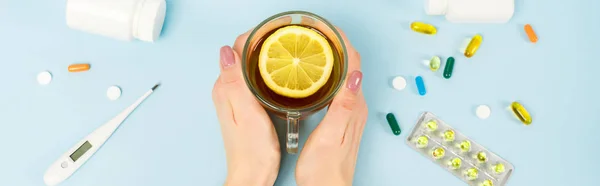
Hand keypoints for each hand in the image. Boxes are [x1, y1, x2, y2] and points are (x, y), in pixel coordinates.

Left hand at [212, 32, 279, 185]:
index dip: (253, 38)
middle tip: (283, 43)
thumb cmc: (253, 150)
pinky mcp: (244, 106)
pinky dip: (264, 73)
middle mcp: (226, 91)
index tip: (273, 36)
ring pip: (248, 67)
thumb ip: (235, 81)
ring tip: (283, 54)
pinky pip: (252, 80)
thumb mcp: (246, 112)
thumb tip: (227, 51)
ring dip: (262, 58)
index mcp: (225, 89)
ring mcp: (235, 98)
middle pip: (241, 56)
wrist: (253, 175)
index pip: (235, 49)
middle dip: (260, 45)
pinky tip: (278, 75)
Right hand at [295, 28, 367, 185]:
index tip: (329, 30)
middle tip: (320, 33)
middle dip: (338, 46)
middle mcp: (354, 107)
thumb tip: (355, 75)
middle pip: (351, 67)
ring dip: (335, 59)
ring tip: (318, 46)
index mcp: (352, 107)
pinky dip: (331, 75)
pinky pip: (339, 88)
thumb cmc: (324, 168)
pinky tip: (319, 75)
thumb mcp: (331, 134)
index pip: (354, 65)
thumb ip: (343, 105)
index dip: (343, 43)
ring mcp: (348, 113)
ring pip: (345, 76)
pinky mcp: (341, 119)